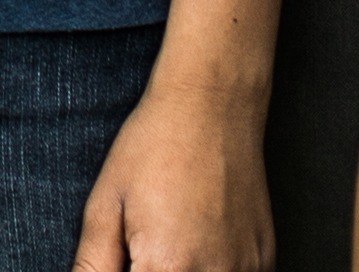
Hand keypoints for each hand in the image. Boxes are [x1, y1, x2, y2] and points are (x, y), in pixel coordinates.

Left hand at [71, 82, 267, 271]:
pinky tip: (199, 242)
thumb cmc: (154, 146)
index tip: (128, 256)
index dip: (127, 271)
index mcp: (166, 266)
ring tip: (172, 236)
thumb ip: (93, 266)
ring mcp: (245, 270)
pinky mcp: (265, 260)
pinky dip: (213, 270)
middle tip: (144, 242)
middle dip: (152, 270)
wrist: (213, 103)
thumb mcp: (106, 206)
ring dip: (182, 270)